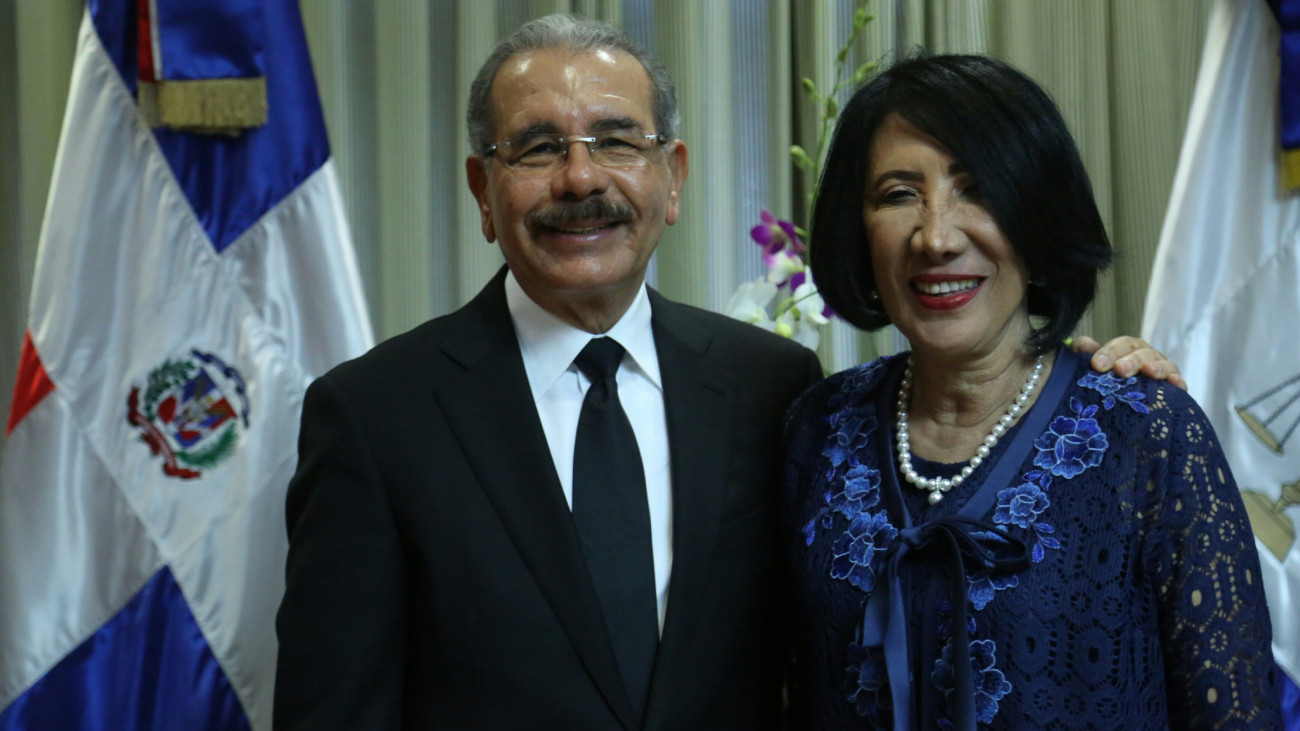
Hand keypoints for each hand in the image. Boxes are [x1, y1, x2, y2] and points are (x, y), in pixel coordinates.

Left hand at [1070, 335, 1187, 390]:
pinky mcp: (1175, 389)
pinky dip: (1178, 382)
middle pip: (1142, 352)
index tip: (1096, 365)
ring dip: (1156, 366)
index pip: (1121, 345)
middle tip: (1119, 370)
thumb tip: (1083, 344)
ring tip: (1148, 371)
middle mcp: (1147, 357)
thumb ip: (1081, 354)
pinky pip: (1179, 383)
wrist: (1126, 410)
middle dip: (1131, 360)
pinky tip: (1174, 383)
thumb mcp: (1091, 369)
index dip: (1109, 352)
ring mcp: (1163, 371)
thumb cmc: (1106, 384)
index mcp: (1128, 349)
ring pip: (1163, 364)